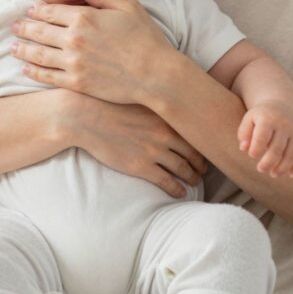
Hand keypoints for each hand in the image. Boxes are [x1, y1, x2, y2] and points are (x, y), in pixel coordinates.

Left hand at [11, 0, 176, 106]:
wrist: (155, 74)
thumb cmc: (146, 38)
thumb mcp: (127, 7)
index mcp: (84, 17)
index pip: (50, 12)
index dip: (37, 11)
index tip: (29, 11)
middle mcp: (73, 39)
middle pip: (39, 31)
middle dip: (24, 28)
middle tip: (14, 27)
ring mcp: (73, 62)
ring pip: (38, 54)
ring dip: (22, 50)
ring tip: (13, 48)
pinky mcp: (77, 83)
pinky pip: (48, 76)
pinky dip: (34, 72)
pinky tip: (26, 69)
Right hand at [66, 90, 206, 197]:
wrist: (87, 117)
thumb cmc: (110, 105)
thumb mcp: (139, 100)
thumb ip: (156, 106)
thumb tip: (167, 107)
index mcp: (165, 117)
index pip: (194, 134)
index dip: (203, 145)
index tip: (205, 151)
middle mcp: (165, 134)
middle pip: (193, 153)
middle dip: (201, 164)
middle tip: (204, 170)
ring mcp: (154, 152)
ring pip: (183, 169)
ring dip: (192, 178)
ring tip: (195, 182)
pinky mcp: (141, 167)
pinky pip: (167, 182)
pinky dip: (177, 189)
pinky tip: (180, 193)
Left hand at [237, 103, 292, 177]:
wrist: (282, 105)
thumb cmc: (261, 116)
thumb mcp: (249, 119)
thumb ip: (244, 133)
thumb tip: (244, 148)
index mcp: (268, 119)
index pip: (262, 138)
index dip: (256, 150)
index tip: (252, 155)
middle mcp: (284, 124)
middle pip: (277, 149)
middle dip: (268, 163)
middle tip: (261, 169)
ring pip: (292, 154)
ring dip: (283, 168)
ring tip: (273, 174)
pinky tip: (291, 174)